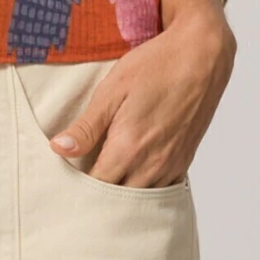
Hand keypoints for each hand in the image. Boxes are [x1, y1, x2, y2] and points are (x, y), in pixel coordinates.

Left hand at [49, 11, 236, 186]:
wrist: (201, 57)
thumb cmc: (155, 67)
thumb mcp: (112, 90)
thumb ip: (86, 126)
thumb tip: (58, 150)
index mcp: (127, 149)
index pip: (95, 189)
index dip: (77, 190)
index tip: (64, 182)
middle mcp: (151, 166)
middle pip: (117, 202)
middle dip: (97, 199)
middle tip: (79, 185)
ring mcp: (170, 167)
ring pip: (140, 200)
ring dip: (122, 197)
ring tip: (104, 181)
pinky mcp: (183, 162)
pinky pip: (160, 191)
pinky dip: (144, 191)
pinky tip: (131, 176)